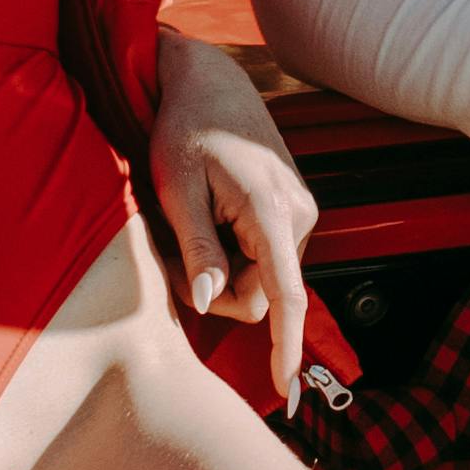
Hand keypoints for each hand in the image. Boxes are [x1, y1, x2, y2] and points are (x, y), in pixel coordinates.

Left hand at [149, 32, 315, 409]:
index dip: (285, 345)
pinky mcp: (292, 212)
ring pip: (263, 279)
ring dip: (222, 272)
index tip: (286, 387)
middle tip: (169, 256)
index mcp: (273, 210)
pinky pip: (264, 259)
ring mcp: (301, 213)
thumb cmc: (186, 128)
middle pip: (262, 294)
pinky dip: (233, 257)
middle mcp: (300, 215)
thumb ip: (196, 248)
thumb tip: (204, 302)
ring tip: (187, 228)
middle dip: (217, 291)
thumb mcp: (178, 188)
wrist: (210, 83)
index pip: (286, 295)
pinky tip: (209, 223)